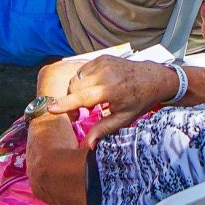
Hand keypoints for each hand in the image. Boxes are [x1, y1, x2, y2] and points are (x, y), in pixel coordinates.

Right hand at [45, 57, 179, 144]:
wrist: (153, 78)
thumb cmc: (138, 101)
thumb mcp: (124, 119)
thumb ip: (103, 130)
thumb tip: (88, 146)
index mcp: (110, 90)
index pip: (81, 97)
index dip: (65, 104)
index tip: (51, 109)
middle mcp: (105, 74)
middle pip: (74, 87)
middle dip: (71, 101)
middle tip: (79, 114)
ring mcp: (103, 63)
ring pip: (76, 78)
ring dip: (76, 91)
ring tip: (89, 102)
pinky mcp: (102, 57)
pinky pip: (83, 70)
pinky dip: (83, 81)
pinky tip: (93, 89)